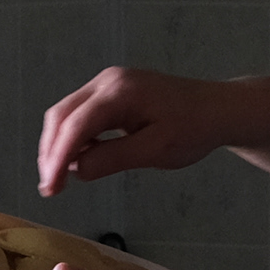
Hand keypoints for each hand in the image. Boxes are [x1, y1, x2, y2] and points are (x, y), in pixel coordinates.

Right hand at [34, 66, 231, 196]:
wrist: (219, 109)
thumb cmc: (194, 129)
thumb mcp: (157, 150)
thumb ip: (114, 158)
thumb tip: (77, 170)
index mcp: (120, 92)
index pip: (75, 125)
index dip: (57, 158)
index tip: (50, 188)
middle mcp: (107, 81)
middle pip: (61, 115)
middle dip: (50, 152)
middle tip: (50, 188)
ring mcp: (107, 84)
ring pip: (66, 114)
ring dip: (58, 146)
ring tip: (59, 180)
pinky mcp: (111, 93)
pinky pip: (81, 114)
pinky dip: (73, 138)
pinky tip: (79, 161)